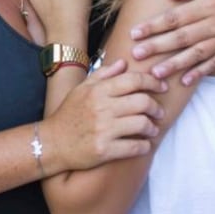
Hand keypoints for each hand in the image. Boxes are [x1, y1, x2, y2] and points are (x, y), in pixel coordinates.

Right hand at [43, 59, 166, 170]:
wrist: (52, 143)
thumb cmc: (68, 114)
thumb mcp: (81, 89)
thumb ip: (103, 74)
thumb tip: (123, 63)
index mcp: (97, 91)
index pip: (133, 80)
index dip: (153, 82)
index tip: (161, 87)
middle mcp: (101, 108)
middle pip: (143, 102)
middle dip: (156, 108)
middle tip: (158, 112)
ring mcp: (103, 129)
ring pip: (142, 124)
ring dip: (152, 128)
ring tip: (151, 130)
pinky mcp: (104, 150)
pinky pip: (135, 147)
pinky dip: (144, 146)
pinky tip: (143, 145)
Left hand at [128, 0, 214, 84]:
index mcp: (208, 4)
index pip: (175, 17)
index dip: (153, 26)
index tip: (134, 33)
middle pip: (181, 38)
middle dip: (157, 47)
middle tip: (135, 55)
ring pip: (196, 55)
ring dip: (175, 65)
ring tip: (155, 74)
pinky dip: (200, 73)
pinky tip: (185, 81)